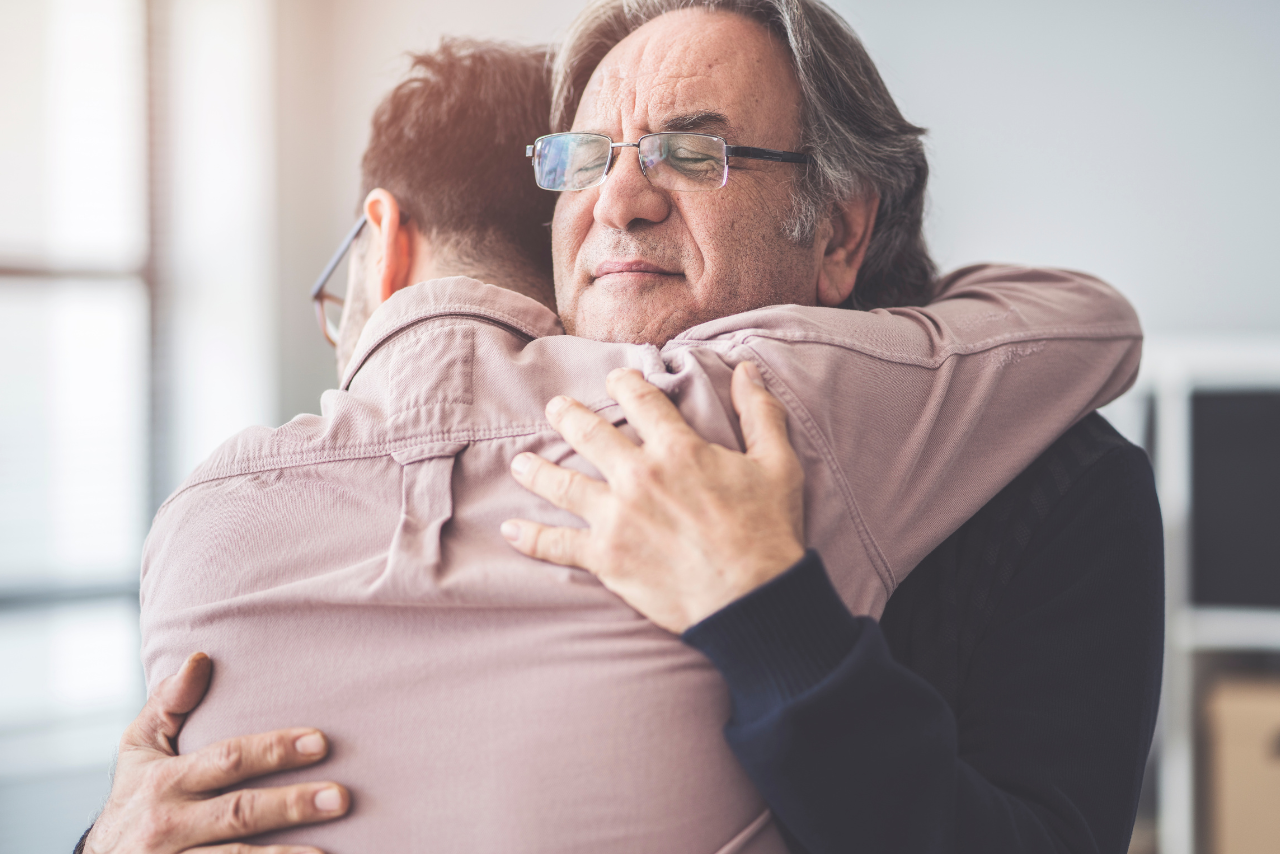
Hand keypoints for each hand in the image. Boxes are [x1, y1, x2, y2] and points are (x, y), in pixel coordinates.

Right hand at [85, 652, 348, 853]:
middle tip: (341, 798)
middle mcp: (167, 825)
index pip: (228, 759)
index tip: (320, 741)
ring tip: (327, 852)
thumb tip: (201, 657)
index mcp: (164, 780)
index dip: (274, 750)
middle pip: (240, 812)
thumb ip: (168, 703)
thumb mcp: (140, 748)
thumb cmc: (135, 795)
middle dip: (291, 805)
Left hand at [502, 362, 804, 632]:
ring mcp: (616, 517)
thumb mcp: (777, 464)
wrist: (751, 599)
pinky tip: (511, 529)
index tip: (616, 379)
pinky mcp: (606, 557)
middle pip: (589, 433)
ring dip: (537, 470)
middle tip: (555, 408)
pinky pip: (557, 544)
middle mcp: (638, 476)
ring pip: (562, 483)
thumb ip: (760, 413)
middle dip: (568, 415)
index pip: (640, 400)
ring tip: (521, 463)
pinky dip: (531, 537)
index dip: (625, 383)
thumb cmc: (768, 531)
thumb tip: (748, 370)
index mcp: (677, 449)